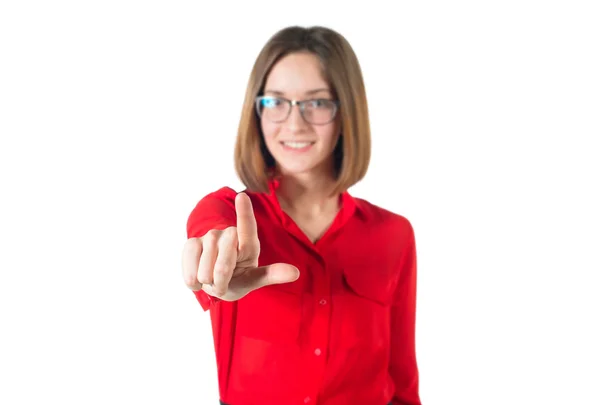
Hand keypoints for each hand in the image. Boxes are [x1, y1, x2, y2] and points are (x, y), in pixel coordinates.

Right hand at [182, 192, 298, 300]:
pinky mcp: (192, 243)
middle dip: (223, 276)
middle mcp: (229, 235)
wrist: (213, 285)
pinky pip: (190, 261)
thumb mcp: (254, 280)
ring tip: (212, 282)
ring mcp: (209, 237)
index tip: (242, 196)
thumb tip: (296, 273)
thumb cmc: (238, 280)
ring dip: (208, 280)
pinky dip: (193, 278)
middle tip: (224, 285)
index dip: (244, 212)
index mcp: (248, 243)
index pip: (247, 226)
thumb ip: (272, 275)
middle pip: (225, 254)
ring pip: (206, 261)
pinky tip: (198, 281)